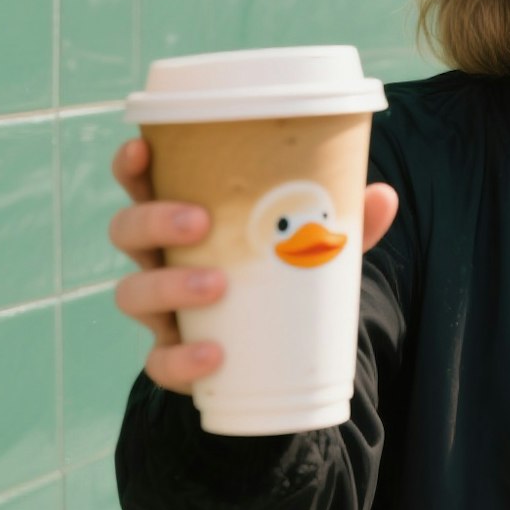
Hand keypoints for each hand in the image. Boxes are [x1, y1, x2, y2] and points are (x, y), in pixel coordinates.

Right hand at [108, 135, 400, 394]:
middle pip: (126, 231)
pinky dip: (182, 359)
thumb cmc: (280, 278)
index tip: (143, 147)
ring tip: (216, 285)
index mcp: (182, 221)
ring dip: (168, 286)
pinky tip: (214, 355)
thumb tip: (382, 196)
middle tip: (198, 221)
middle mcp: (159, 262)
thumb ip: (343, 225)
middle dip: (153, 220)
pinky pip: (159, 363)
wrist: (277, 355)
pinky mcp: (171, 359)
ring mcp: (160, 312)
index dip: (132, 165)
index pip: (140, 184)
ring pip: (131, 294)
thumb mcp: (312, 248)